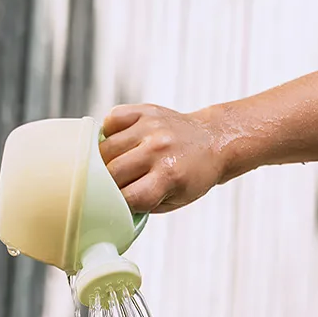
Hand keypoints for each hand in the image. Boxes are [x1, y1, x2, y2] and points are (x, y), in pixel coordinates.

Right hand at [100, 103, 226, 213]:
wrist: (213, 141)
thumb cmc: (192, 175)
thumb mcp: (175, 200)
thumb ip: (144, 203)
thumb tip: (110, 203)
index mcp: (170, 176)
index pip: (128, 197)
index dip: (118, 204)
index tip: (117, 205)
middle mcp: (158, 149)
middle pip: (112, 172)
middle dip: (107, 184)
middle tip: (112, 187)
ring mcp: (150, 128)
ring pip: (106, 148)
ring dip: (104, 160)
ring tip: (116, 165)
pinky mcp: (144, 111)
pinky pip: (111, 120)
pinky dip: (109, 133)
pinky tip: (121, 142)